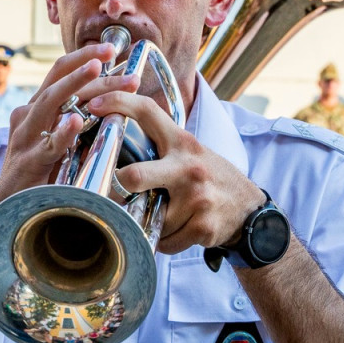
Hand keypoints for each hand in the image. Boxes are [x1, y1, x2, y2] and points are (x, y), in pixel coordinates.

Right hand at [0, 44, 139, 206]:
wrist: (10, 207)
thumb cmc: (39, 169)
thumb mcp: (56, 136)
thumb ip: (75, 117)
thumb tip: (109, 98)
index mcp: (36, 107)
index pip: (58, 71)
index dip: (84, 56)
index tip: (111, 49)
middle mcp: (28, 115)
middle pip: (57, 79)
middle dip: (86, 63)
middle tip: (113, 53)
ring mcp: (26, 137)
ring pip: (51, 102)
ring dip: (76, 84)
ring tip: (96, 70)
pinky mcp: (29, 162)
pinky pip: (47, 144)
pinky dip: (62, 132)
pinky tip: (76, 122)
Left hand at [87, 91, 264, 252]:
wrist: (249, 209)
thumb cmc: (211, 177)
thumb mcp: (191, 150)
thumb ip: (161, 145)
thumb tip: (114, 144)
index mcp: (183, 143)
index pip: (148, 112)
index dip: (119, 102)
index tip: (94, 103)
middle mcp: (189, 167)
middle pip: (135, 176)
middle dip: (121, 186)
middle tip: (120, 189)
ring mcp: (197, 198)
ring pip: (150, 217)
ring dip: (153, 221)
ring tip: (171, 213)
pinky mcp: (202, 227)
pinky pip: (166, 240)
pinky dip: (167, 239)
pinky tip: (181, 229)